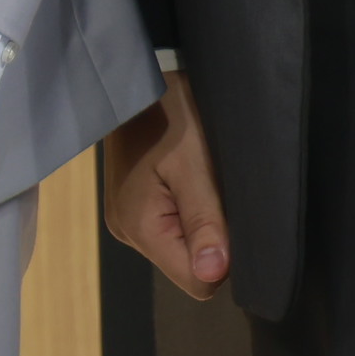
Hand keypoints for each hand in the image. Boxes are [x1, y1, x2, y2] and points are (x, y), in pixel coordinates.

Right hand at [101, 67, 233, 297]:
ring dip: (199, 222)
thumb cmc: (172, 112)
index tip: (229, 216)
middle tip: (215, 189)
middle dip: (211, 237)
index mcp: (139, 227)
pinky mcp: (130, 204)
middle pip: (188, 265)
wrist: (142, 73)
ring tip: (200, 178)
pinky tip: (187, 178)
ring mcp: (125, 218)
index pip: (197, 282)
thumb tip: (213, 276)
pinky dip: (186, 210)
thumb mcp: (196, 165)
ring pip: (181, 247)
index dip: (223, 257)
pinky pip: (169, 227)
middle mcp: (126, 231)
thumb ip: (205, 222)